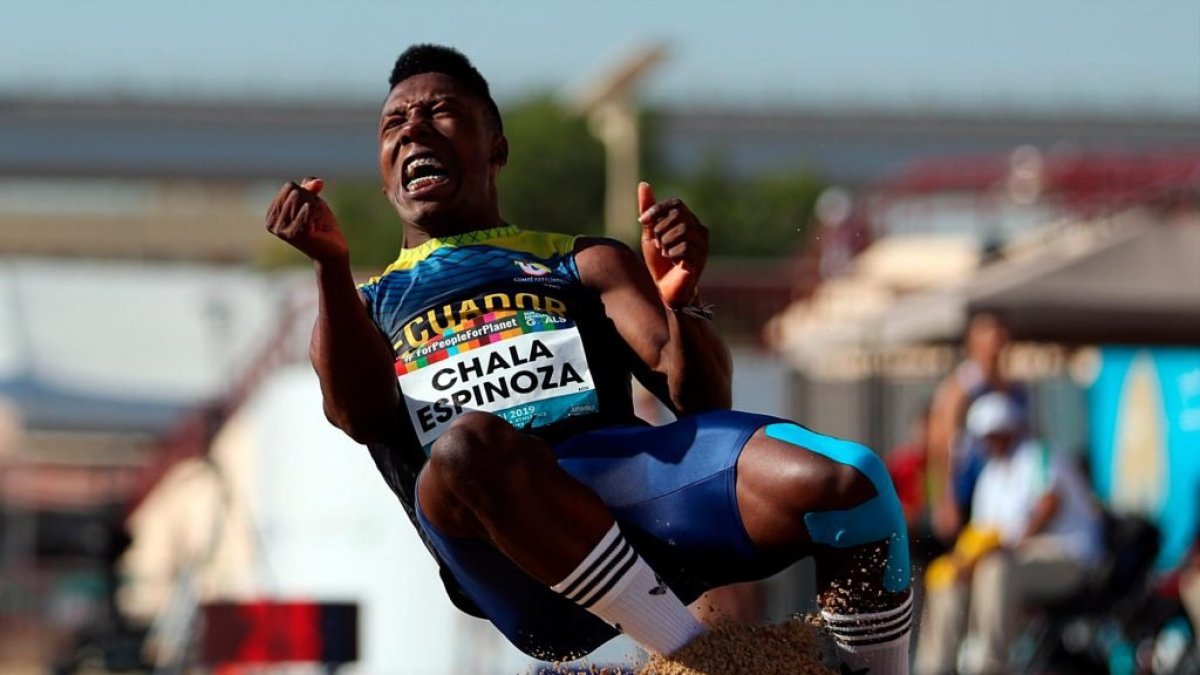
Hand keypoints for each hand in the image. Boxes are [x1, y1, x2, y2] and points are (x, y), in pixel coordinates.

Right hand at [266, 177, 347, 263]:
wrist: (333, 250)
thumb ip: (310, 186)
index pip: (289, 187)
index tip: (309, 212)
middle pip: (295, 191)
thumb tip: (317, 182)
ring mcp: (282, 230)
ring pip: (302, 199)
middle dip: (311, 201)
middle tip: (315, 219)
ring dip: (316, 208)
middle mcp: (272, 223)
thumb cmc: (321, 226)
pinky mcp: (296, 233)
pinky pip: (308, 208)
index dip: (306, 195)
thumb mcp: (314, 201)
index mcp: (272, 215)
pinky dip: (318, 214)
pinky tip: (318, 227)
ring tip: (316, 224)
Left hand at [637, 182, 708, 307]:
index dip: (658, 210)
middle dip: (661, 228)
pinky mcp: (701, 258)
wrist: (665, 289)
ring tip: (665, 253)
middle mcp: (700, 230)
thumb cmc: (659, 262)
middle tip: (657, 243)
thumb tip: (644, 184)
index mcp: (689, 221)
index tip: (642, 221)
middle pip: (679, 215)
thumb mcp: (650, 233)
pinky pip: (685, 247)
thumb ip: (648, 211)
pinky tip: (673, 261)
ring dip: (666, 242)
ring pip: (682, 230)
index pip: (676, 204)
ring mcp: (703, 244)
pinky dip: (673, 254)